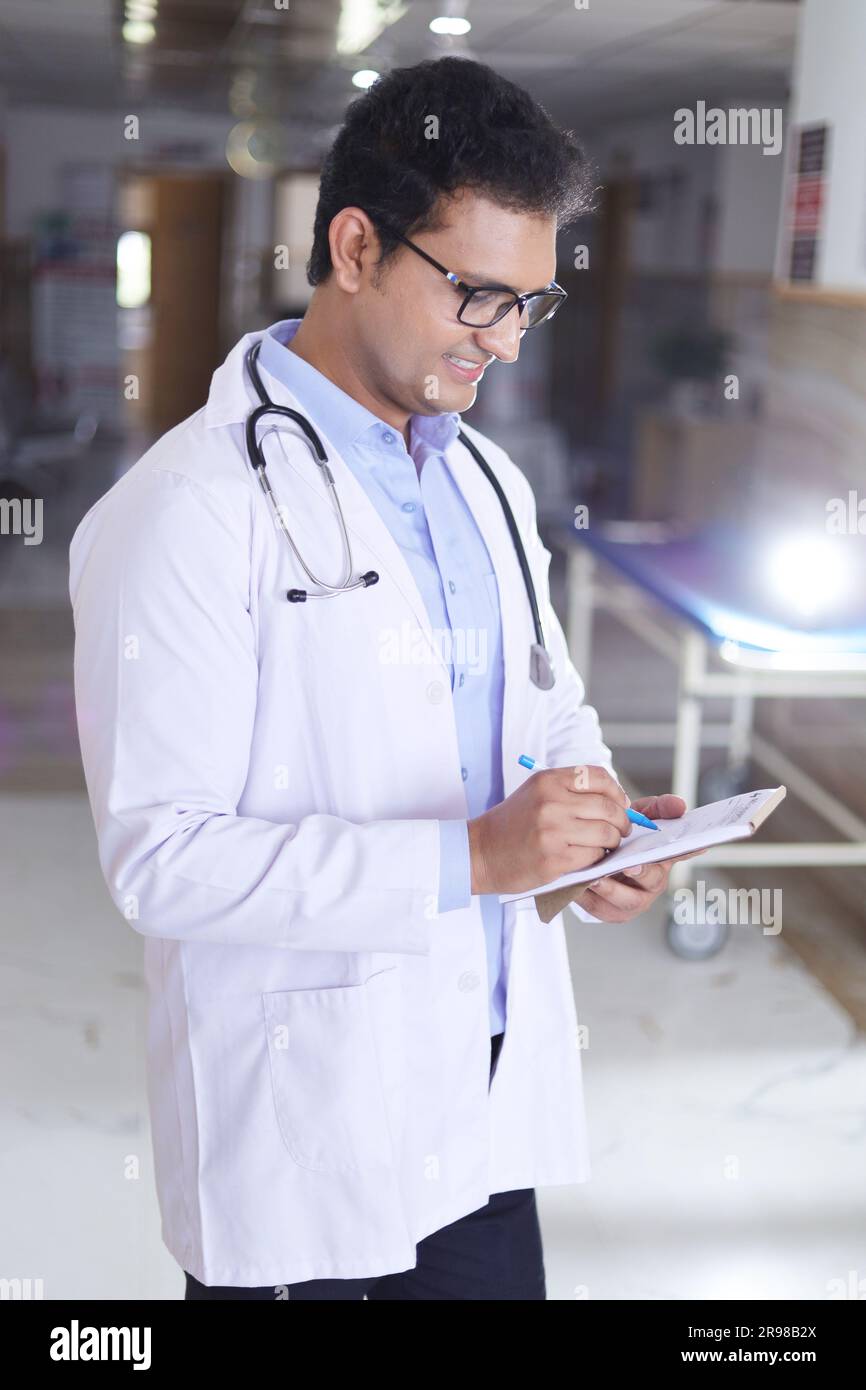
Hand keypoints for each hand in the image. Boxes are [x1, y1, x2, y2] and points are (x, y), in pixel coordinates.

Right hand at [468, 764, 630, 894]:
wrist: (479, 852)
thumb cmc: (512, 824)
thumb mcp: (536, 793)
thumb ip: (571, 791)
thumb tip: (617, 801)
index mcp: (548, 780)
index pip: (599, 777)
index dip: (617, 792)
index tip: (621, 805)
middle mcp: (551, 801)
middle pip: (608, 807)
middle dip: (622, 822)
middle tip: (621, 830)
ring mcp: (553, 830)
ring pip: (606, 833)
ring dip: (612, 842)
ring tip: (604, 846)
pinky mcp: (555, 858)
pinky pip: (594, 856)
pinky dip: (597, 859)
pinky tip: (587, 858)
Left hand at [578, 793, 702, 921]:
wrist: (596, 859)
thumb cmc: (624, 839)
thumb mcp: (640, 817)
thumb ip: (659, 808)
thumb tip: (680, 805)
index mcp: (664, 859)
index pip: (682, 854)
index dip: (686, 852)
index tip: (686, 847)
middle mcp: (652, 883)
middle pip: (652, 881)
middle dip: (642, 873)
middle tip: (629, 865)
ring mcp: (632, 900)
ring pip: (626, 901)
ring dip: (611, 889)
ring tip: (596, 877)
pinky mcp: (609, 911)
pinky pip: (600, 908)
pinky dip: (589, 897)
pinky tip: (580, 884)